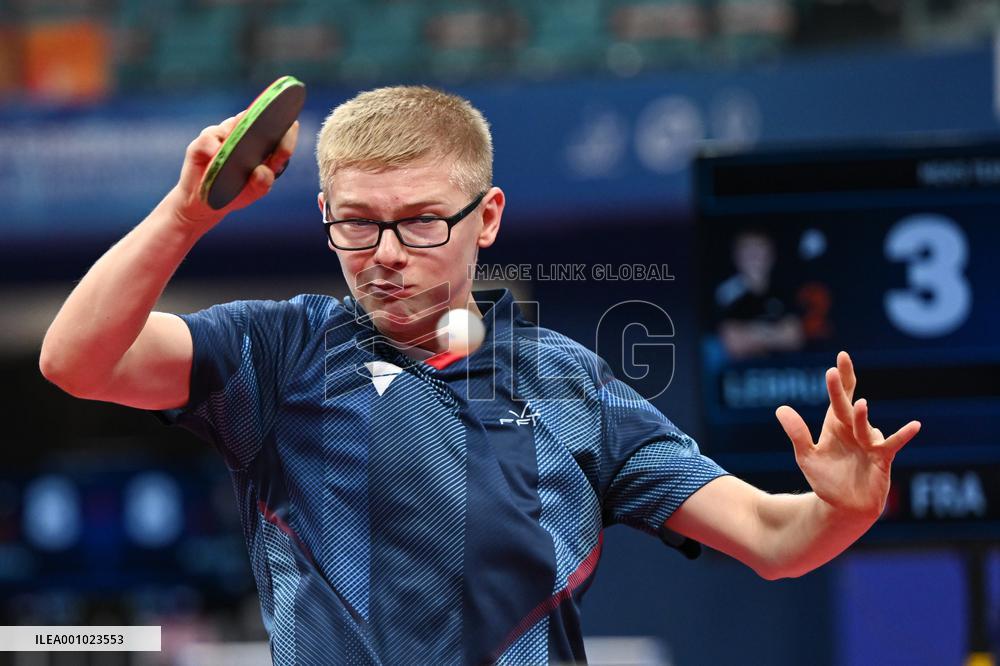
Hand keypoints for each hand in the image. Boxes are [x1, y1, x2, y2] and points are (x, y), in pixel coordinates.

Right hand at [171, 112, 299, 233]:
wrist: (205, 201)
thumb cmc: (235, 192)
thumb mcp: (254, 192)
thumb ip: (262, 183)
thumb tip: (261, 170)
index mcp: (263, 148)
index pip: (278, 136)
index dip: (286, 131)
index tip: (293, 125)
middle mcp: (245, 136)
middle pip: (256, 122)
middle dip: (264, 119)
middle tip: (272, 119)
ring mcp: (224, 136)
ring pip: (232, 124)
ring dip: (238, 127)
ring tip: (245, 127)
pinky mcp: (203, 142)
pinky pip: (209, 139)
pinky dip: (212, 146)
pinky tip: (215, 152)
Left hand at [775, 351, 920, 520]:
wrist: (844, 508)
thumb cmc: (826, 480)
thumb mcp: (807, 457)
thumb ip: (797, 433)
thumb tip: (780, 408)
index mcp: (836, 425)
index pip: (839, 397)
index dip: (840, 378)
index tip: (840, 357)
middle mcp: (854, 430)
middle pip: (848, 405)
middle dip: (842, 388)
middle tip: (836, 368)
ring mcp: (869, 443)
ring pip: (864, 426)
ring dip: (862, 418)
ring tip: (860, 405)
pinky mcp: (881, 459)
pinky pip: (893, 444)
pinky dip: (903, 435)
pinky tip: (914, 425)